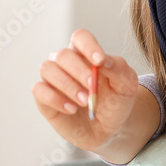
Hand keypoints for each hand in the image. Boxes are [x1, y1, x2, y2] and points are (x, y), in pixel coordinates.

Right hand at [32, 29, 139, 152]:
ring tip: (85, 101)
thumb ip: (119, 68)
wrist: (110, 128)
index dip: (88, 46)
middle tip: (92, 86)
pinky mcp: (44, 98)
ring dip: (68, 85)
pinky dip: (55, 99)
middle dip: (79, 71)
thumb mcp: (127, 84)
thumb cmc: (117, 101)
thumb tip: (104, 61)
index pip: (80, 37)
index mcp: (87, 54)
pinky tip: (72, 109)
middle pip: (63, 55)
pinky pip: (39, 90)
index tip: (100, 61)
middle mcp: (66, 63)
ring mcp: (53, 79)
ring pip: (48, 69)